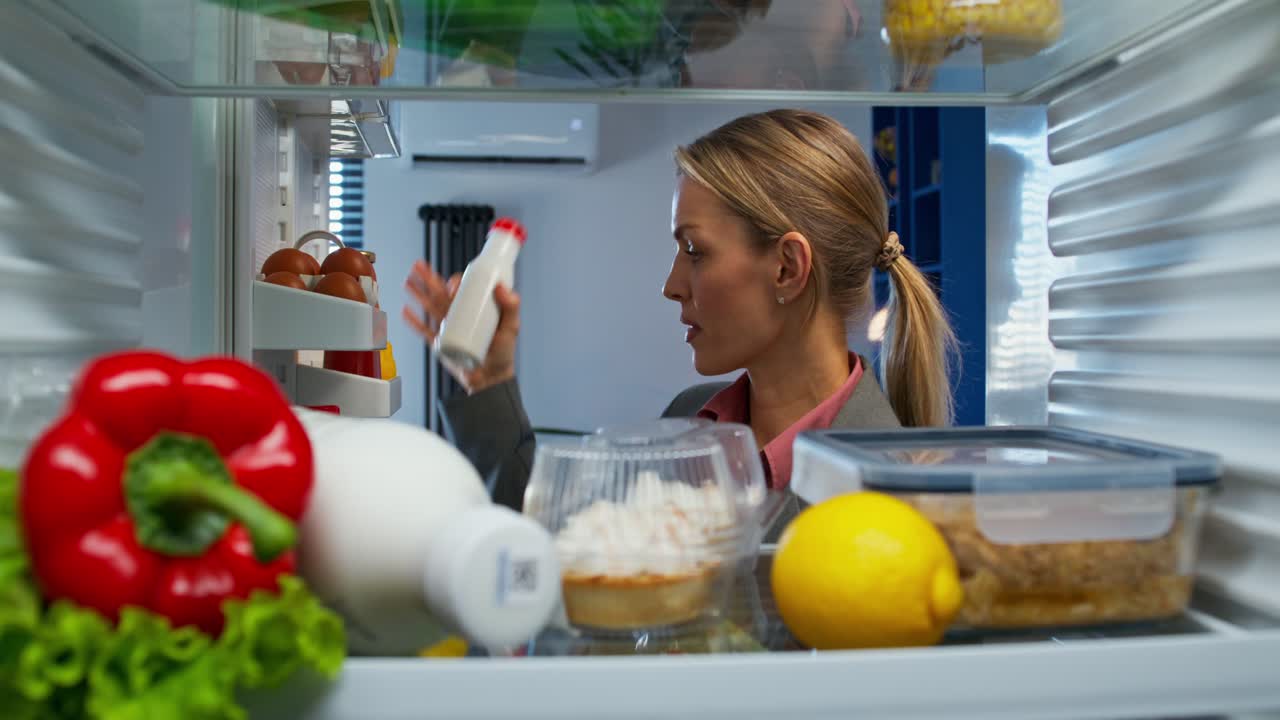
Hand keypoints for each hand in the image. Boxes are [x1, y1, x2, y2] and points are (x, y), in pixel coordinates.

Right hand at [402, 260, 520, 394]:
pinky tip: (405, 311)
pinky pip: (424, 330)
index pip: (461, 289)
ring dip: (418, 293)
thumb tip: (501, 288)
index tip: (452, 284)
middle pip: (440, 293)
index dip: (453, 282)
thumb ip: (511, 307)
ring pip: (429, 307)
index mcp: (474, 307)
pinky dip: (414, 322)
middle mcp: (458, 314)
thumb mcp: (510, 327)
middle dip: (428, 279)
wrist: (491, 378)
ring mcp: (447, 328)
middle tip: (419, 266)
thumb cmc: (503, 352)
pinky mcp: (439, 344)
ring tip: (408, 280)